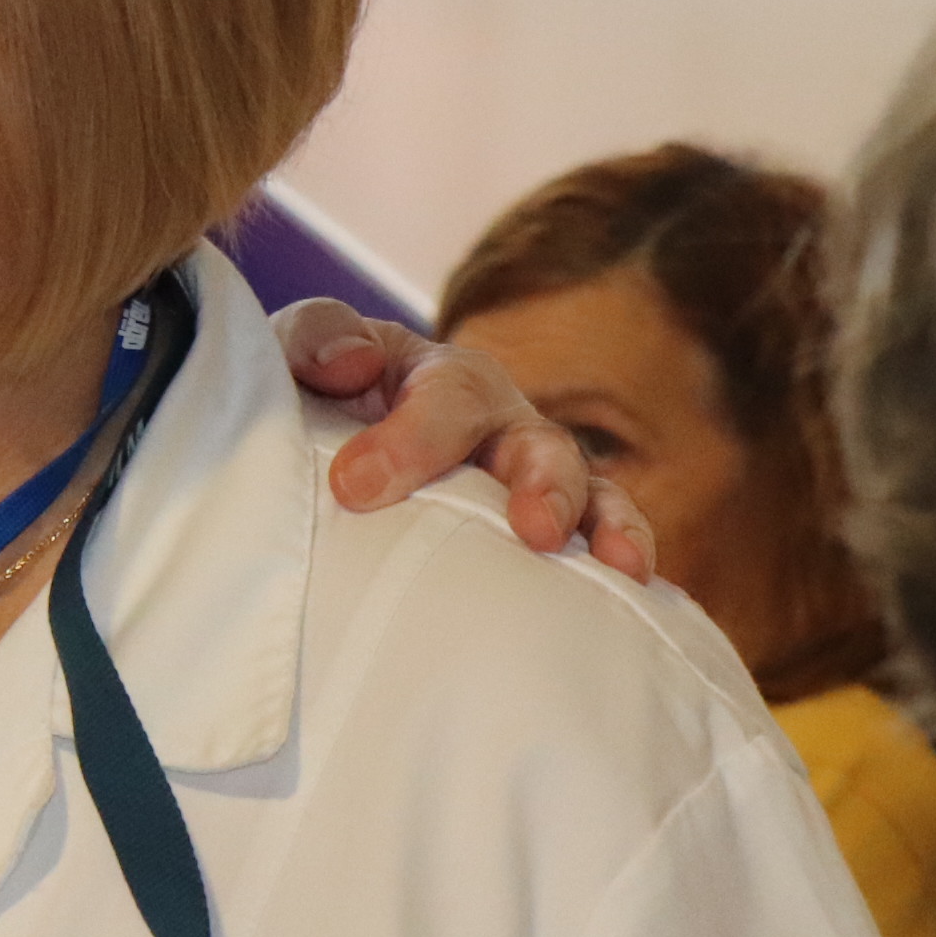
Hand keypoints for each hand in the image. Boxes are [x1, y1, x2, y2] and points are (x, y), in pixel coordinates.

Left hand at [275, 296, 656, 581]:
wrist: (333, 448)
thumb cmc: (320, 397)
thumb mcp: (299, 356)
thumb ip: (314, 340)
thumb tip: (352, 364)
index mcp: (443, 378)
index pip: (445, 399)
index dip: (411, 441)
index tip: (355, 489)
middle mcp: (503, 424)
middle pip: (540, 443)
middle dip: (545, 485)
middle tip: (535, 529)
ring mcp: (534, 479)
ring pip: (588, 493)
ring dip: (603, 525)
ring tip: (619, 566)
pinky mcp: (548, 531)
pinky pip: (601, 541)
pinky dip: (624, 559)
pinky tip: (635, 596)